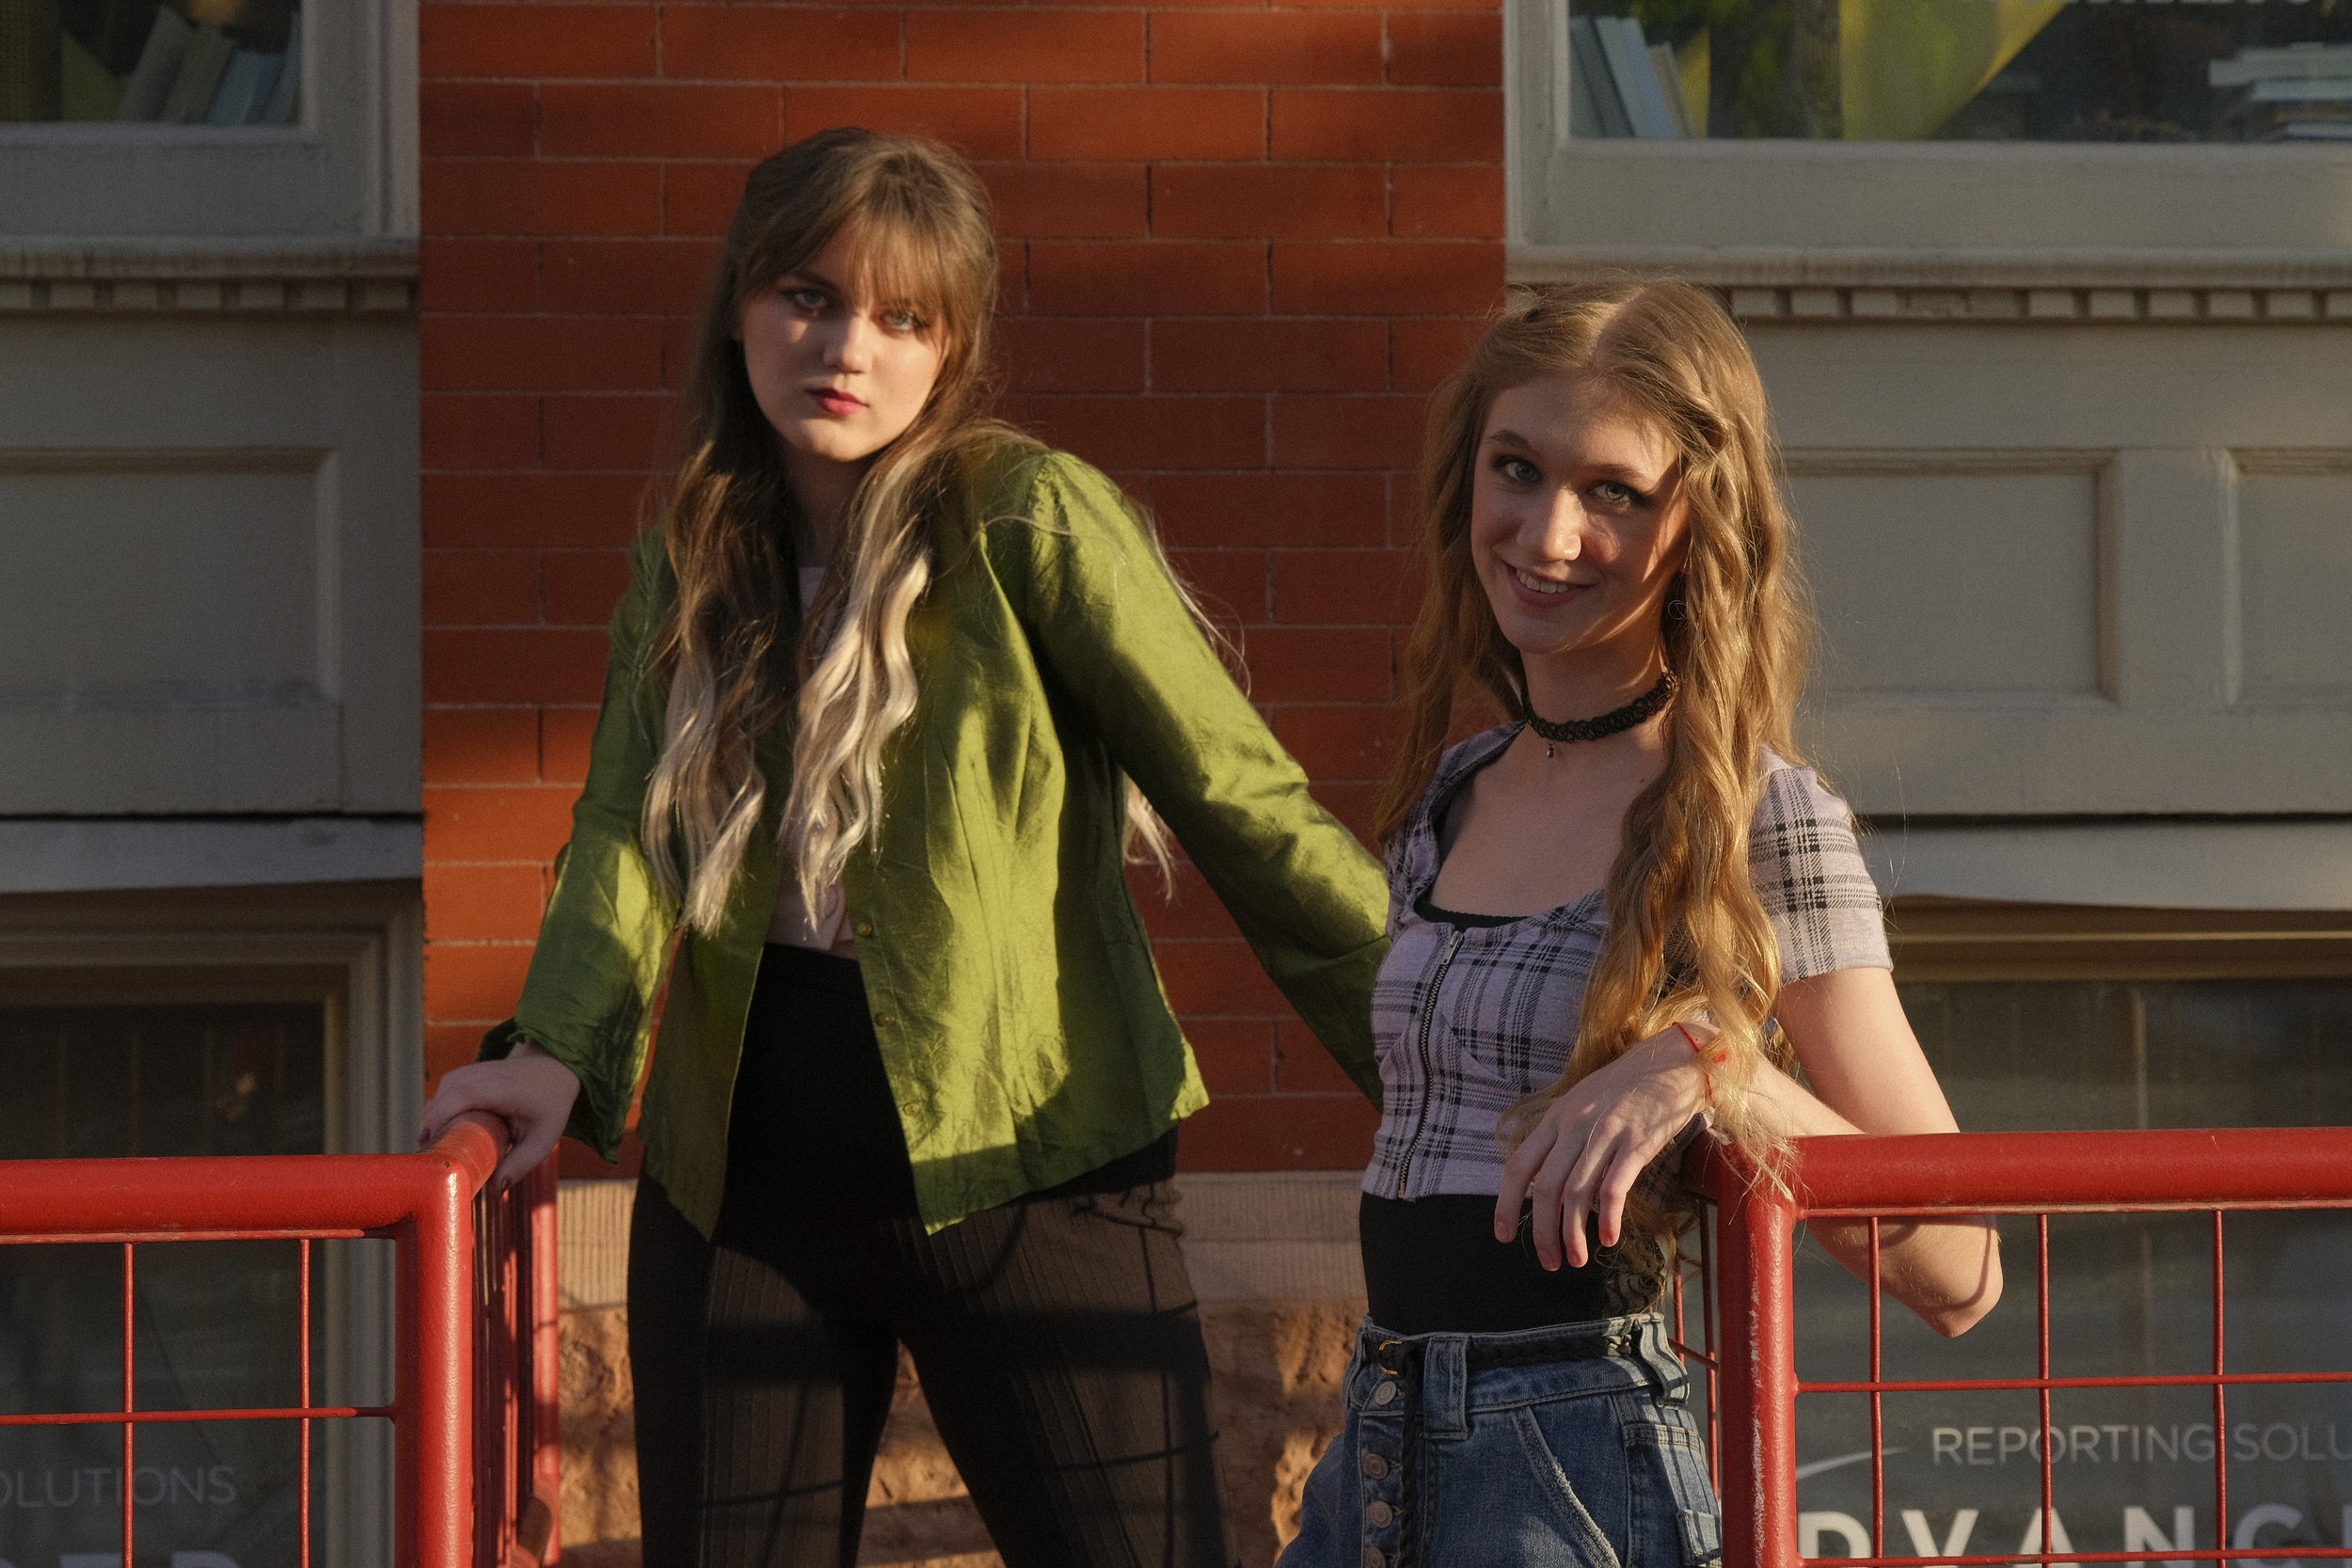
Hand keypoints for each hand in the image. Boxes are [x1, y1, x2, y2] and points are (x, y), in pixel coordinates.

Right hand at [419, 1036, 581, 1190]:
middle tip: (429, 1156)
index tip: (431, 1145)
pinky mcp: (468, 1073)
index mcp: (503, 1089)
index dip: (440, 1118)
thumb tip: (494, 1190)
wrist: (554, 1070)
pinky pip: (444, 1089)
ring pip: (441, 1091)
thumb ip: (520, 1164)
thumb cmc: (549, 1106)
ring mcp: (475, 1070)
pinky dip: (438, 1108)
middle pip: (445, 1094)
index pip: (462, 1096)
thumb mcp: (543, 1139)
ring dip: (432, 1117)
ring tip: (433, 1145)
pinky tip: (439, 1129)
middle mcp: (486, 1074)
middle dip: (431, 1124)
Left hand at [1492, 1026, 1710, 1270]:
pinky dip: (1607, 1217)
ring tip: (1574, 1260)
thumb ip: (1563, 1136)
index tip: (1504, 1236)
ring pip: (1576, 1193)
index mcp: (1557, 1117)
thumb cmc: (1628, 1088)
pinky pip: (1614, 1186)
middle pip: (1545, 1187)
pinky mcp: (1637, 1142)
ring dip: (1572, 1234)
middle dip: (1542, 1231)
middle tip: (1548, 1262)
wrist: (1674, 1061)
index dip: (1506, 1204)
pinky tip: (1608, 1239)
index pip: (1519, 1165)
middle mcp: (1575, 1125)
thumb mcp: (1583, 1103)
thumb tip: (1545, 1181)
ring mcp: (1606, 1133)